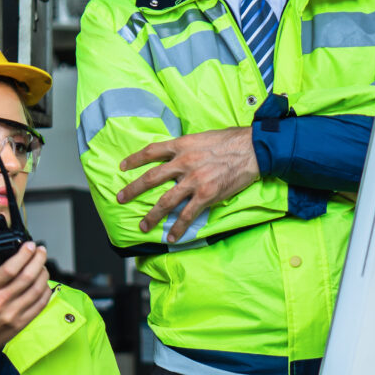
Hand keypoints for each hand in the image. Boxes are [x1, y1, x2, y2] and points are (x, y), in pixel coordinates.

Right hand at [0, 237, 49, 374]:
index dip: (24, 255)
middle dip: (38, 259)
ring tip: (43, 264)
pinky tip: (44, 282)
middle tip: (41, 250)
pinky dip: (46, 291)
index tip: (30, 245)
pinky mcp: (21, 323)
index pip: (10, 269)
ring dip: (44, 273)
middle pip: (27, 277)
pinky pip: (40, 304)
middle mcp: (0, 302)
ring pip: (37, 289)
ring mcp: (12, 314)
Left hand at [117, 127, 257, 241]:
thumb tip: (179, 155)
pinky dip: (178, 227)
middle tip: (120, 198)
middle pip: (151, 178)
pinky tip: (171, 236)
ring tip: (143, 226)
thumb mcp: (203, 137)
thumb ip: (188, 147)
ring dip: (152, 215)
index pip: (151, 152)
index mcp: (181, 146)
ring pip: (165, 201)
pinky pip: (187, 215)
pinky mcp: (206, 195)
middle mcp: (183, 163)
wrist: (253, 149)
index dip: (134, 159)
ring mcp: (194, 180)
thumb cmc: (232, 141)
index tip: (123, 167)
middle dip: (133, 190)